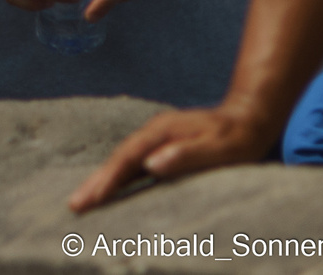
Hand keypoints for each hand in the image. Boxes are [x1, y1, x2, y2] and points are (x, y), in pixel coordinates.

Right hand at [67, 104, 276, 211]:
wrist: (249, 118)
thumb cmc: (238, 137)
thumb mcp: (220, 148)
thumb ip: (187, 155)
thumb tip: (151, 164)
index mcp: (162, 131)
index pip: (128, 157)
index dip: (108, 178)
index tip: (91, 197)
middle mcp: (153, 133)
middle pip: (118, 159)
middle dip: (95, 182)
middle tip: (74, 204)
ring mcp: (156, 140)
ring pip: (123, 162)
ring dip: (103, 181)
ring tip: (84, 201)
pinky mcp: (162, 149)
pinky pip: (134, 166)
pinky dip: (118, 179)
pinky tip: (112, 190)